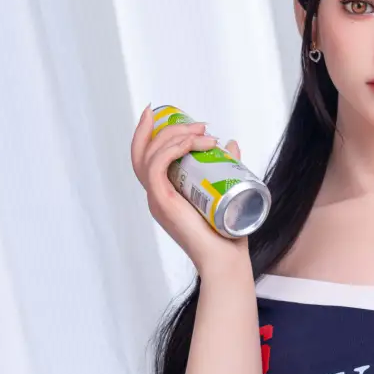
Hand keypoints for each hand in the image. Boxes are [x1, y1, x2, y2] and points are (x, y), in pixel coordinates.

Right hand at [130, 107, 248, 274]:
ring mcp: (156, 199)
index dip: (150, 132)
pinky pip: (156, 167)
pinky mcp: (162, 202)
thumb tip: (230, 143)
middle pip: (144, 151)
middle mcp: (155, 195)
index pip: (147, 157)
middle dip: (168, 128)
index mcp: (164, 193)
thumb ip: (226, 168)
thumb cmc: (227, 235)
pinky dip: (170, 149)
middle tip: (200, 125)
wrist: (226, 260)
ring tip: (204, 133)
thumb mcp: (225, 191)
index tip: (169, 114)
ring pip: (150, 155)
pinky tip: (190, 143)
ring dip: (175, 136)